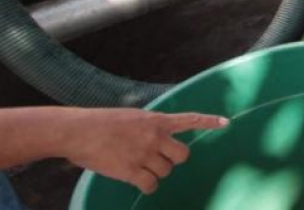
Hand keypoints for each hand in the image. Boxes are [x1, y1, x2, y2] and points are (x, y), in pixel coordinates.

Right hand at [65, 109, 227, 194]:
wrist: (77, 131)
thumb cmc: (99, 123)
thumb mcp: (131, 117)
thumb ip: (148, 127)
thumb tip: (155, 141)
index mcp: (155, 120)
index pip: (189, 119)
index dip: (209, 121)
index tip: (227, 123)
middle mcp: (155, 136)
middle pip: (182, 156)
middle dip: (173, 160)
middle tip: (157, 159)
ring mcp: (144, 153)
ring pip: (165, 172)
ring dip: (154, 172)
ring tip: (136, 165)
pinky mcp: (132, 170)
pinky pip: (150, 185)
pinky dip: (146, 186)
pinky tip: (135, 180)